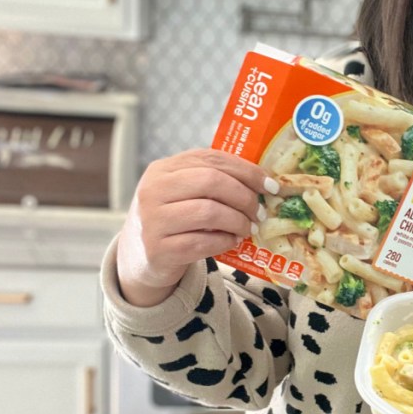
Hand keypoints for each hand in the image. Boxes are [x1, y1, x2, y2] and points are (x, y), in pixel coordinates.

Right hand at [116, 149, 276, 306]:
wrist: (142, 255)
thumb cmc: (175, 217)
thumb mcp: (185, 191)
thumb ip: (214, 180)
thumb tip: (264, 183)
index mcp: (163, 168)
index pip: (212, 159)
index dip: (247, 171)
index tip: (270, 186)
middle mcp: (153, 190)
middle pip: (211, 182)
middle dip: (244, 197)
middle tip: (260, 212)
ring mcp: (153, 220)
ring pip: (209, 212)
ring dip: (238, 221)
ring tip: (248, 228)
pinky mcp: (158, 250)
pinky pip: (202, 243)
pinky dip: (224, 241)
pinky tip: (232, 241)